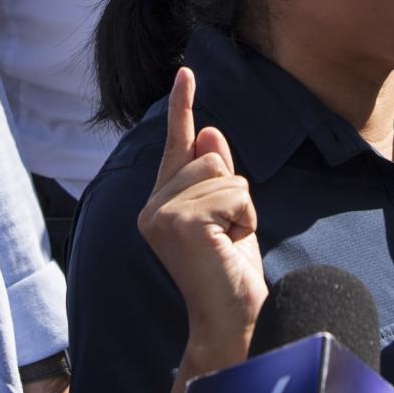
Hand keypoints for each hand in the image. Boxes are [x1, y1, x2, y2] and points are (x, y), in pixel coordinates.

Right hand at [137, 67, 266, 363]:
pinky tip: (229, 245)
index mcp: (158, 204)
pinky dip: (244, 217)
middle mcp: (150, 207)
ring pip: (221, 173)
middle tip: (228, 236)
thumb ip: (216, 177)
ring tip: (228, 242)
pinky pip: (231, 191)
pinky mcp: (176, 221)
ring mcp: (159, 213)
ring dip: (241, 207)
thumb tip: (211, 131)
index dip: (182, 107)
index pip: (176, 146)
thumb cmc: (231, 274)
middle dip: (234, 193)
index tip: (187, 73)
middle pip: (208, 157)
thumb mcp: (229, 216)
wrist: (233, 319)